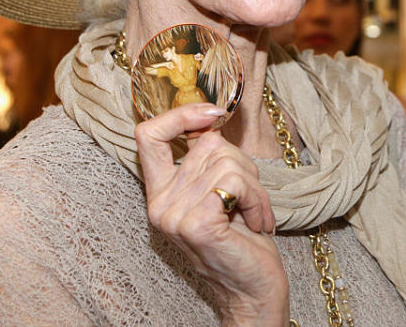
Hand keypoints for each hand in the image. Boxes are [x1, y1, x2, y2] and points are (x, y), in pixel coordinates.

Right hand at [135, 103, 289, 325]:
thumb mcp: (217, 192)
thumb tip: (213, 117)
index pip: (148, 135)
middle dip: (243, 165)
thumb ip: (207, 160)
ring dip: (254, 187)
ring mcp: (174, 214)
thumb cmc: (242, 241)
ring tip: (254, 215)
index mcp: (160, 192)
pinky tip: (257, 223)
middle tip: (249, 199)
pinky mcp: (196, 224)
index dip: (179, 114)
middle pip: (208, 144)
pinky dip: (256, 198)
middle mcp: (159, 203)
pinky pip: (234, 181)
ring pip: (227, 161)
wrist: (253, 291)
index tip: (211, 114)